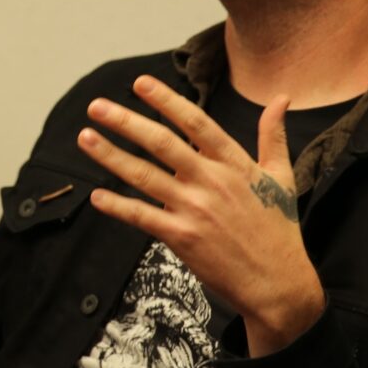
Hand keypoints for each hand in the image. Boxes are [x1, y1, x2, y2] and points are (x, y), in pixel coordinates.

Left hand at [77, 75, 323, 355]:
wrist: (277, 283)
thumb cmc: (279, 228)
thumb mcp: (282, 177)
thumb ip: (274, 135)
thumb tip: (281, 98)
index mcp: (234, 163)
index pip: (195, 123)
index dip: (166, 101)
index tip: (140, 83)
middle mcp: (211, 181)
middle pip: (161, 143)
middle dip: (125, 122)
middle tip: (96, 106)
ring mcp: (195, 210)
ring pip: (144, 176)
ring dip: (111, 156)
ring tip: (85, 137)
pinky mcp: (182, 238)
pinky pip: (142, 216)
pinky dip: (117, 206)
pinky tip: (96, 195)